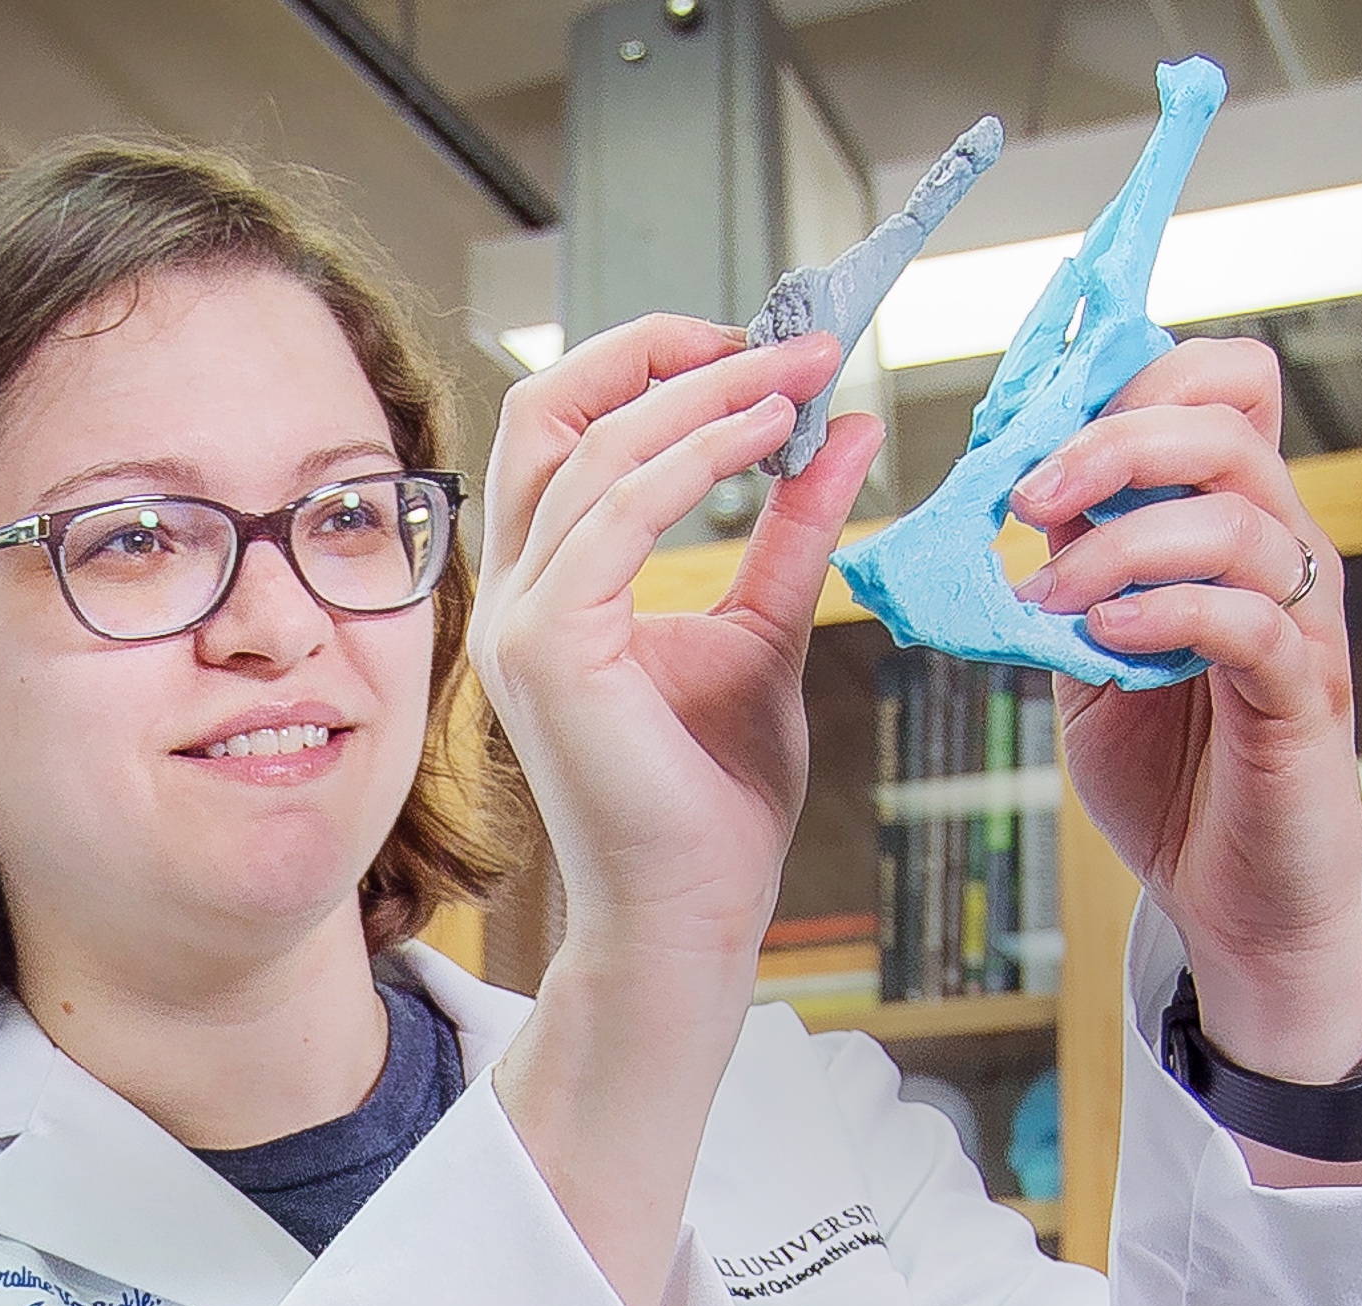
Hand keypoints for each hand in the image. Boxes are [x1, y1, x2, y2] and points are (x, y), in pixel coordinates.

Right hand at [470, 315, 879, 969]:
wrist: (692, 910)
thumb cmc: (714, 796)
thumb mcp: (763, 633)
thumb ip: (789, 531)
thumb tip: (846, 429)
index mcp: (549, 587)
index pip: (570, 429)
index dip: (656, 366)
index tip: (767, 351)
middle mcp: (515, 594)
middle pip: (550, 409)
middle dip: (660, 351)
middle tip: (778, 339)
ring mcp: (519, 622)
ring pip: (589, 449)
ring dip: (703, 394)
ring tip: (799, 376)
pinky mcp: (547, 652)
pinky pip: (614, 515)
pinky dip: (694, 459)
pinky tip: (772, 438)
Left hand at [1008, 338, 1361, 1120]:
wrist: (1231, 901)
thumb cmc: (1169, 777)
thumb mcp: (1093, 653)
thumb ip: (1073, 569)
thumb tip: (1018, 486)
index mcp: (1231, 525)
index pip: (1223, 386)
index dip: (1134, 376)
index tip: (1033, 430)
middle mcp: (1282, 552)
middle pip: (1228, 423)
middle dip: (1111, 441)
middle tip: (1024, 496)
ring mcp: (1303, 620)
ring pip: (1236, 516)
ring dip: (1120, 543)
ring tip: (1048, 596)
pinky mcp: (1306, 695)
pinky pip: (1252, 620)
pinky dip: (1169, 613)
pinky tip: (1106, 638)